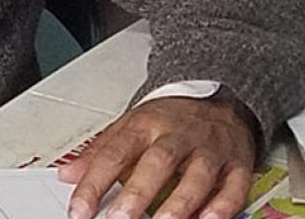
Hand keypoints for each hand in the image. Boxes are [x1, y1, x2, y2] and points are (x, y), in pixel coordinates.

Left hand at [59, 95, 255, 218]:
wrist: (219, 97)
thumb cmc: (170, 117)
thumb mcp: (129, 126)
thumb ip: (100, 152)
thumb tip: (67, 175)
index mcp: (144, 125)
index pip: (114, 153)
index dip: (94, 183)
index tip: (79, 209)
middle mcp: (177, 136)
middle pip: (158, 162)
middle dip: (138, 193)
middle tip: (120, 218)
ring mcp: (209, 149)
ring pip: (197, 176)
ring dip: (180, 203)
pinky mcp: (237, 163)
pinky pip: (234, 185)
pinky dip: (223, 204)